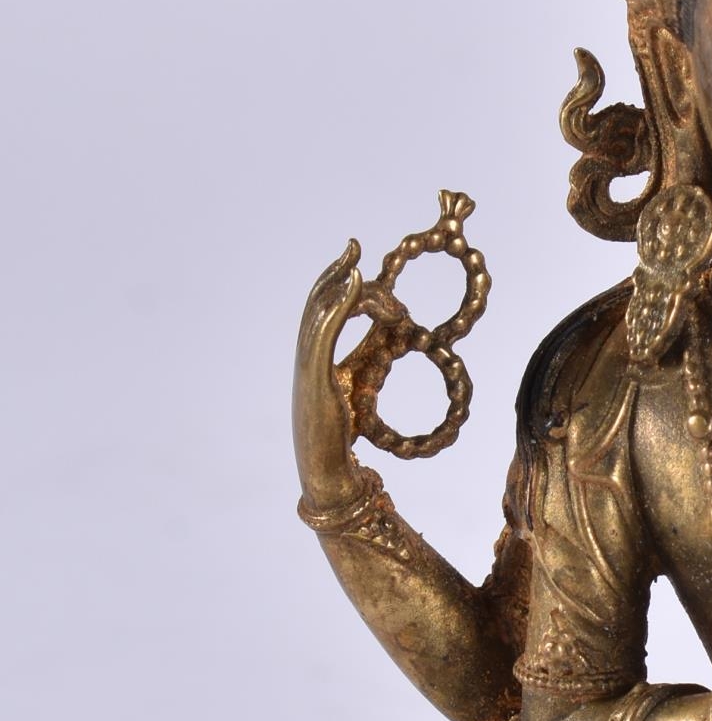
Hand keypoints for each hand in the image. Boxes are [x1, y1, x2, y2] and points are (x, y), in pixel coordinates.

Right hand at [293, 241, 365, 506]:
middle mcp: (308, 356)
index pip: (322, 307)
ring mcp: (310, 365)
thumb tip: (393, 331)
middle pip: (319, 302)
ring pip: (320, 311)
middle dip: (337, 273)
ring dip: (343, 287)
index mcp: (316, 356)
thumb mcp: (359, 384)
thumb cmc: (342, 433)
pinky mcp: (318, 376)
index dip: (337, 279)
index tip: (358, 258)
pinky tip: (356, 287)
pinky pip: (326, 331)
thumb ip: (370, 356)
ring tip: (361, 268)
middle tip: (357, 251)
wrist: (327, 469)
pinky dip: (340, 305)